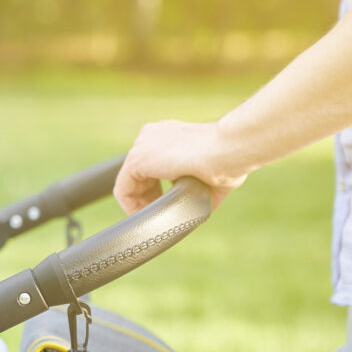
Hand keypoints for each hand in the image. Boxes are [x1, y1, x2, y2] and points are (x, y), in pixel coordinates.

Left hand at [113, 120, 247, 213]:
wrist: (228, 150)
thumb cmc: (229, 161)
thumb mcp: (211, 175)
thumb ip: (198, 187)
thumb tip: (201, 207)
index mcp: (167, 134)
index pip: (151, 164)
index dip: (155, 188)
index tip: (166, 202)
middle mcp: (151, 136)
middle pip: (138, 173)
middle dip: (147, 196)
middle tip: (159, 212)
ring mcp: (142, 146)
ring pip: (129, 182)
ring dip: (139, 203)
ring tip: (153, 217)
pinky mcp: (136, 160)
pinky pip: (123, 189)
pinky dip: (131, 206)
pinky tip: (144, 216)